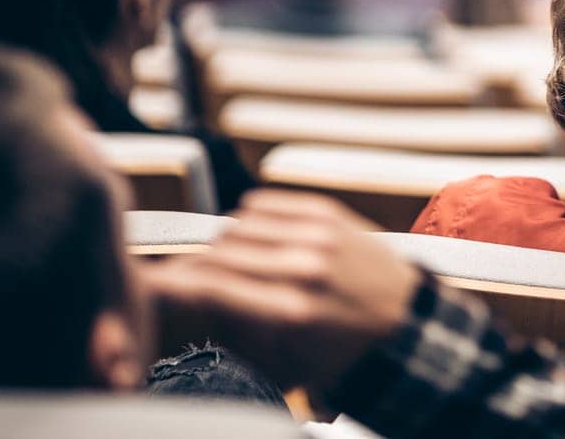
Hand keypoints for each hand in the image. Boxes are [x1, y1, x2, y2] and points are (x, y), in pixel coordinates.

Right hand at [143, 191, 420, 393]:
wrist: (404, 320)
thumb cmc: (343, 348)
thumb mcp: (286, 362)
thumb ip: (239, 334)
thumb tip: (194, 304)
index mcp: (291, 310)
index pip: (214, 285)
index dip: (179, 283)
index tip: (160, 285)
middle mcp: (303, 266)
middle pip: (220, 252)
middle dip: (199, 264)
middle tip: (190, 275)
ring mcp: (317, 235)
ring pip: (237, 223)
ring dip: (223, 240)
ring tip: (226, 258)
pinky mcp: (327, 212)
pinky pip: (264, 201)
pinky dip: (248, 215)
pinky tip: (250, 232)